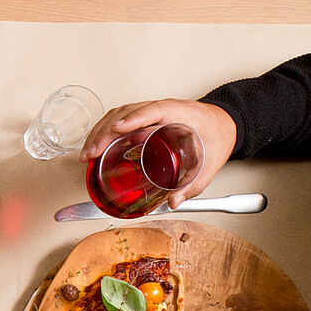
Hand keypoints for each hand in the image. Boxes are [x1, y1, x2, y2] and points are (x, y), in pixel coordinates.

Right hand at [79, 98, 236, 207]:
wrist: (223, 123)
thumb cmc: (218, 135)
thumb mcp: (212, 163)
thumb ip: (194, 184)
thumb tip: (174, 201)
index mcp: (181, 112)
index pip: (154, 110)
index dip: (134, 118)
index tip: (117, 129)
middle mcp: (162, 109)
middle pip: (126, 112)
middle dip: (104, 132)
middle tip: (92, 154)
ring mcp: (150, 112)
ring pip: (117, 115)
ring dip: (98, 133)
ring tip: (87, 154)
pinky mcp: (143, 119)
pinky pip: (119, 120)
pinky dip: (103, 133)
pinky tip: (95, 148)